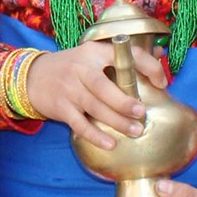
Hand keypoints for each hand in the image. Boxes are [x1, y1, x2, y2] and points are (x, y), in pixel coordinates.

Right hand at [25, 41, 166, 149]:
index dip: (147, 67)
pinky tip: (110, 143)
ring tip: (134, 131)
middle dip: (124, 101)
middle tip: (142, 113)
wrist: (33, 77)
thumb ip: (119, 60)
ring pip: (94, 106)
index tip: (163, 83)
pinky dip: (94, 134)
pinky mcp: (60, 107)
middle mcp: (81, 68)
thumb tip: (157, 58)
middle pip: (103, 86)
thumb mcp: (92, 56)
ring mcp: (69, 89)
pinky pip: (79, 123)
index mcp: (95, 52)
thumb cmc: (72, 68)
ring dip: (115, 120)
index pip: (126, 55)